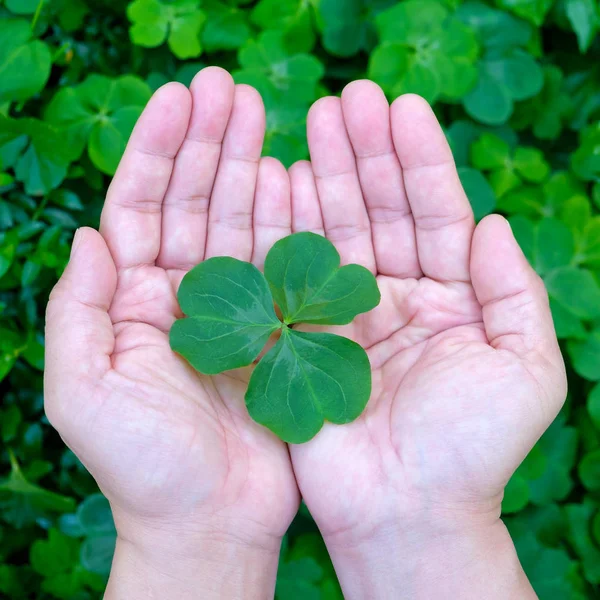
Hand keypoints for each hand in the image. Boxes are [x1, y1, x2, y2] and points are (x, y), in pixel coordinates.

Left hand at [44, 67, 298, 597]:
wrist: (210, 519)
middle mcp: (181, 294)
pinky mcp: (276, 326)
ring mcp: (233, 306)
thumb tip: (86, 235)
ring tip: (259, 113)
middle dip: (206, 141)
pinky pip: (279, 260)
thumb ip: (76, 312)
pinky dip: (285, 216)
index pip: (138, 206)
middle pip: (190, 200)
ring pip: (236, 220)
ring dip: (246, 164)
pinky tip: (290, 175)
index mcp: (131, 301)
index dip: (157, 150)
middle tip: (229, 86)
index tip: (181, 98)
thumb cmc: (143, 467)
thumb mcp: (84, 392)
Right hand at [288, 82, 565, 597]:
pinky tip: (282, 177)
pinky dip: (288, 224)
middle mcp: (396, 297)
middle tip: (347, 97)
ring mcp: (345, 312)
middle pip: (380, 210)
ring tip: (315, 119)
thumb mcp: (525, 369)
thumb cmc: (473, 451)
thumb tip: (494, 222)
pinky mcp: (302, 335)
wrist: (408, 513)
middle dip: (366, 152)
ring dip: (326, 173)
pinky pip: (294, 270)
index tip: (401, 107)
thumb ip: (517, 293)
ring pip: (336, 229)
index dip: (420, 160)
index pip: (435, 213)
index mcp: (450, 298)